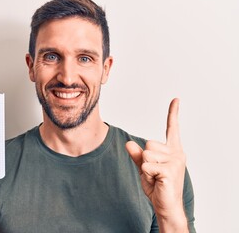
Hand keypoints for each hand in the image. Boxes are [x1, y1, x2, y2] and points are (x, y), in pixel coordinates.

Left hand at [126, 98, 187, 231]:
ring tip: (156, 177)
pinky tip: (157, 181)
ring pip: (146, 153)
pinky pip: (147, 165)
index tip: (175, 99)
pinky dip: (146, 174)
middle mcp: (177, 153)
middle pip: (149, 142)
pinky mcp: (170, 170)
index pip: (172, 129)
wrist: (166, 206)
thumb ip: (137, 155)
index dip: (173, 114)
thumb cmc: (158, 187)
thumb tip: (129, 143)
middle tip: (154, 173)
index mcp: (172, 150)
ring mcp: (175, 161)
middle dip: (146, 158)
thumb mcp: (144, 168)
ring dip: (146, 167)